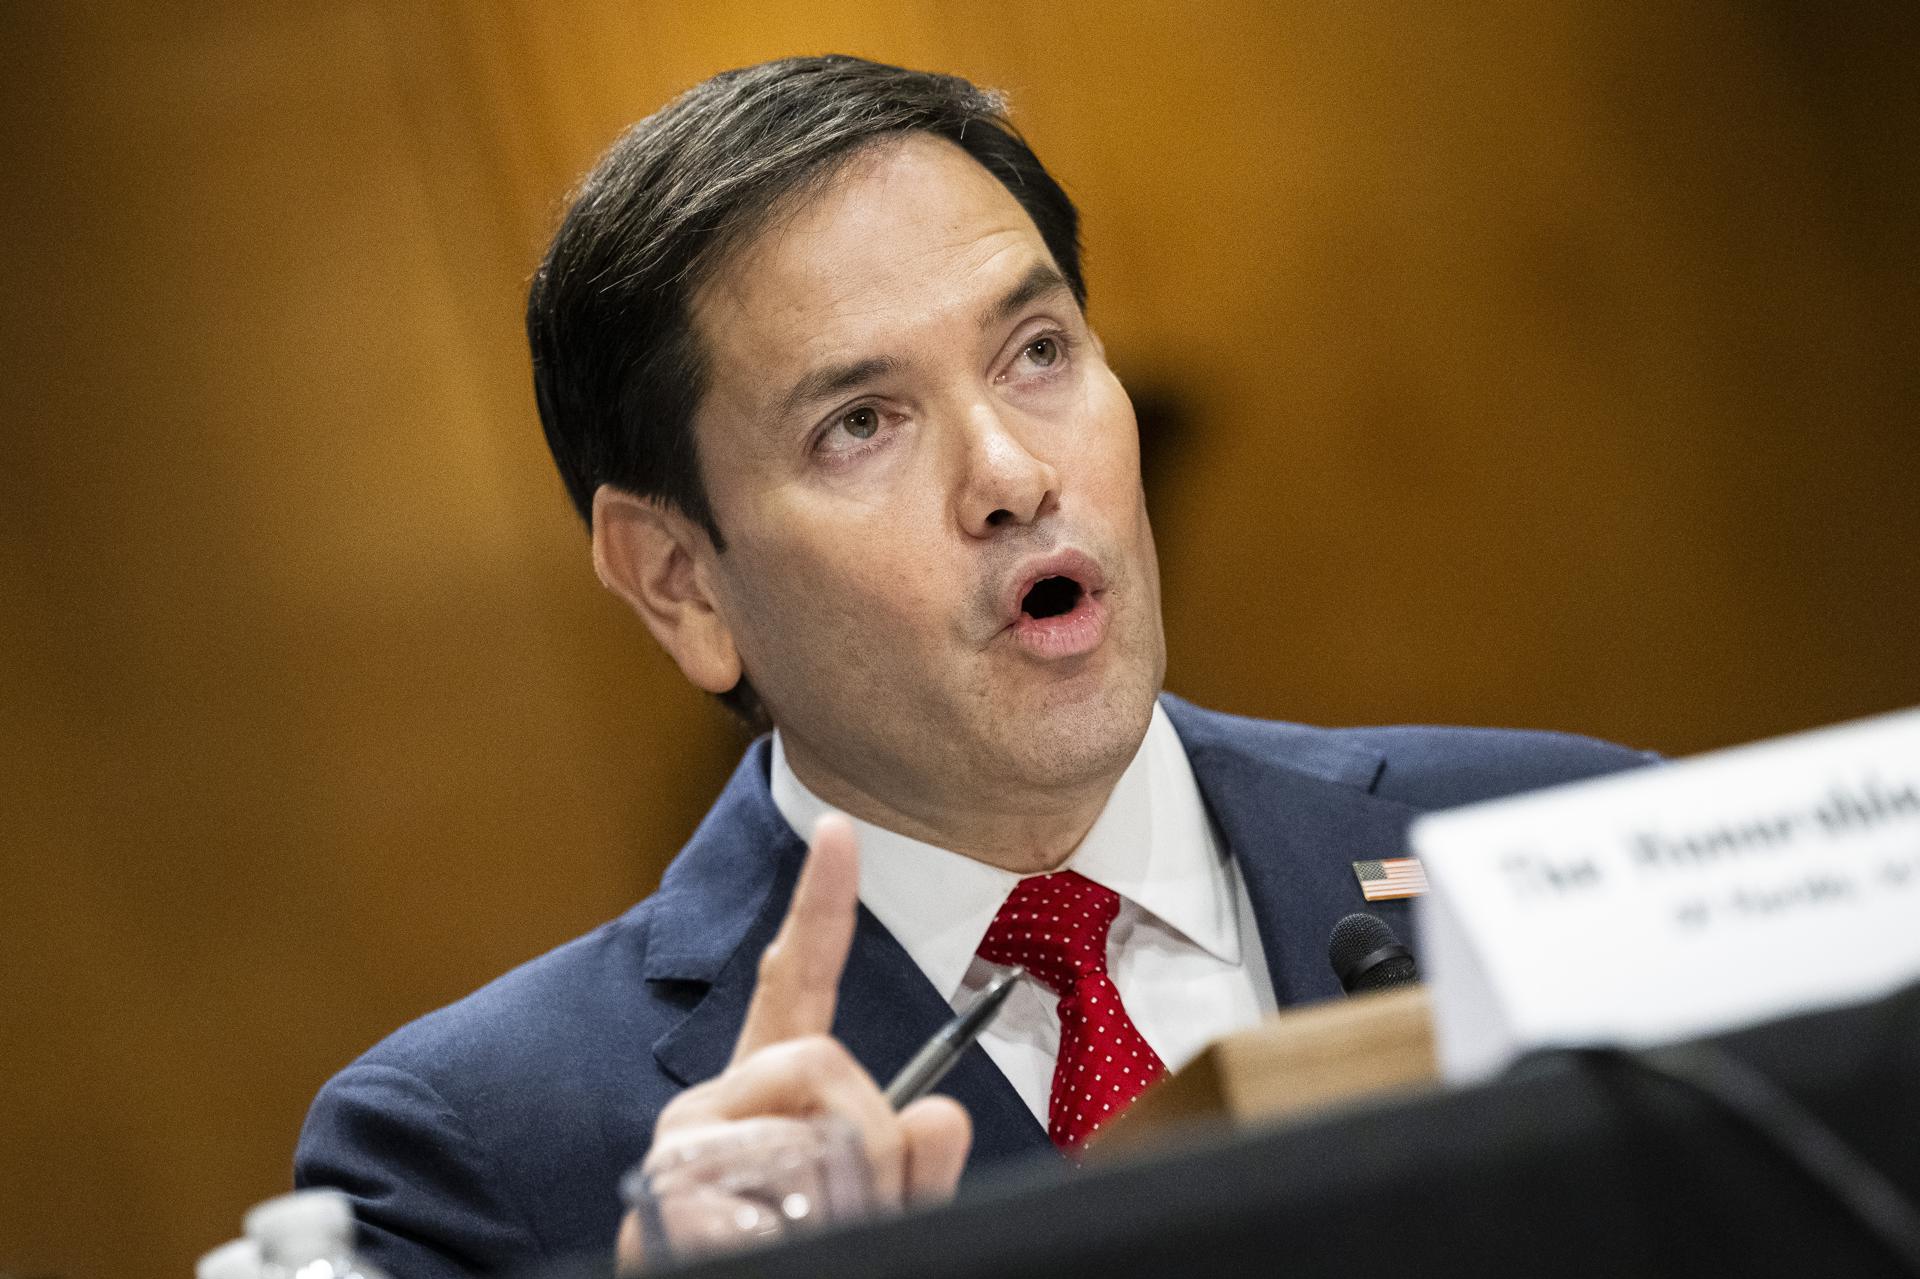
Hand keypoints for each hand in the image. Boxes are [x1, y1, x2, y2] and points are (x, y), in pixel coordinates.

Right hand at [615, 814, 972, 1270]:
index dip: (820, 906)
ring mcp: (680, 1148)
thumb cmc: (795, 1246)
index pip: (797, 986)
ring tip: (801, 1235)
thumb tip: (940, 1116)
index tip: (839, 830)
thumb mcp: (875, 1206)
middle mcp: (712, 1104)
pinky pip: (763, 1205)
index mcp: (768, 1095)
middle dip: (872, 1132)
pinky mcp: (660, 1200)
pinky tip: (759, 1248)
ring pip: (804, 1133)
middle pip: (821, 1058)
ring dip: (840, 1202)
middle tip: (862, 1200)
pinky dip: (781, 1239)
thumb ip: (917, 1166)